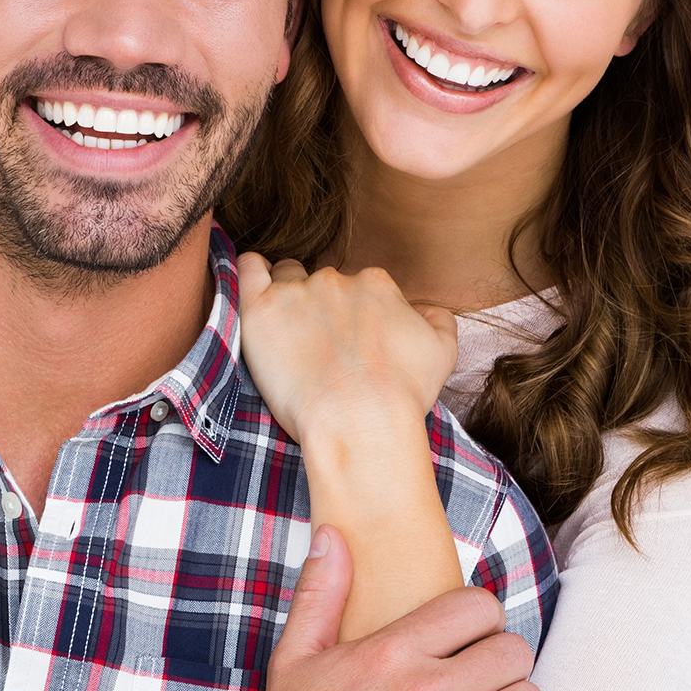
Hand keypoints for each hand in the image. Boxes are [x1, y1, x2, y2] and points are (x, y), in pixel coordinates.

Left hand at [238, 253, 457, 445]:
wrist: (359, 421)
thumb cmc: (401, 395)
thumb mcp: (442, 352)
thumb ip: (437, 319)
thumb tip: (424, 310)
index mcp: (377, 285)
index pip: (360, 287)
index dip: (354, 315)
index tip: (349, 344)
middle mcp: (337, 279)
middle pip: (323, 283)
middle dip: (321, 307)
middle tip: (319, 348)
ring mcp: (297, 291)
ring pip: (286, 276)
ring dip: (287, 294)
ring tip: (287, 330)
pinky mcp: (262, 309)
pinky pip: (249, 269)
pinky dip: (251, 272)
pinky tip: (255, 289)